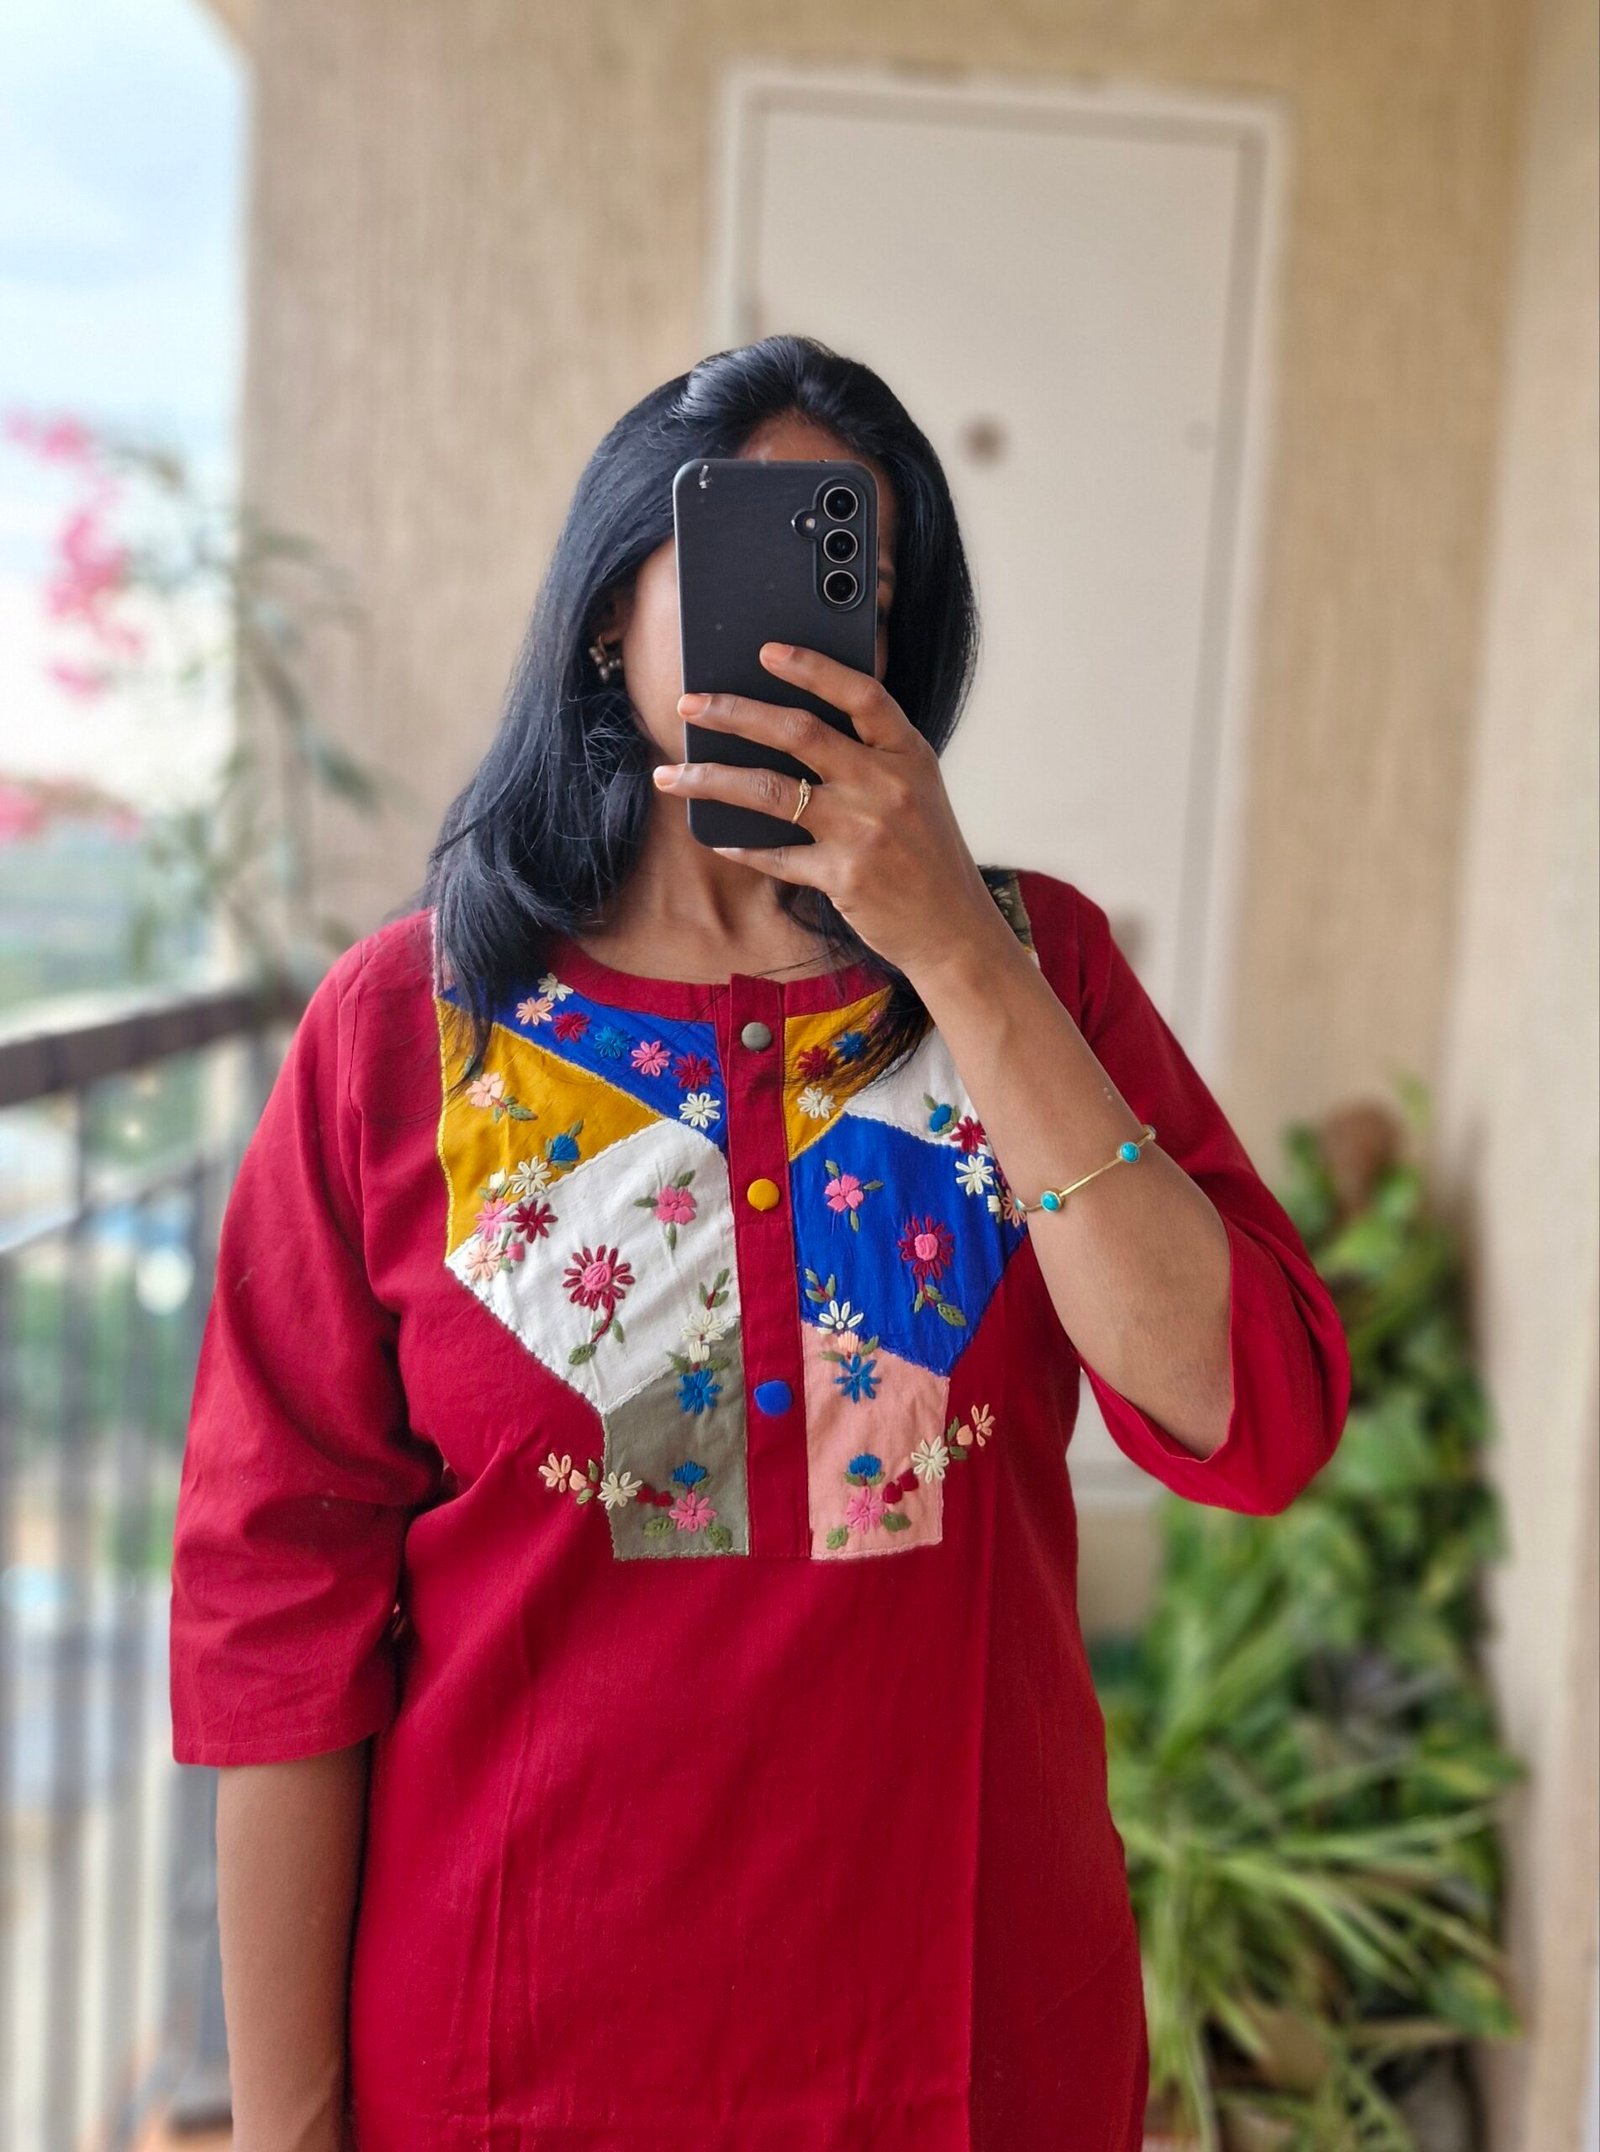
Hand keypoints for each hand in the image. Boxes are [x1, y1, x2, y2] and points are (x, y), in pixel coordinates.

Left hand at [654, 641, 1003, 982]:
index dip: (813, 667)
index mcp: (908, 754)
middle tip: (689, 704)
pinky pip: (775, 855)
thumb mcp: (917, 790)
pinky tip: (717, 838)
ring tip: (672, 775)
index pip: (860, 693)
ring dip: (711, 779)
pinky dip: (741, 846)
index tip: (766, 650)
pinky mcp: (842, 876)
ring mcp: (863, 831)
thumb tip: (787, 729)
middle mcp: (886, 785)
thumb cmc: (928, 855)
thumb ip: (870, 756)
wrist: (955, 929)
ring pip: (768, 790)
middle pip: (798, 733)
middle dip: (733, 712)